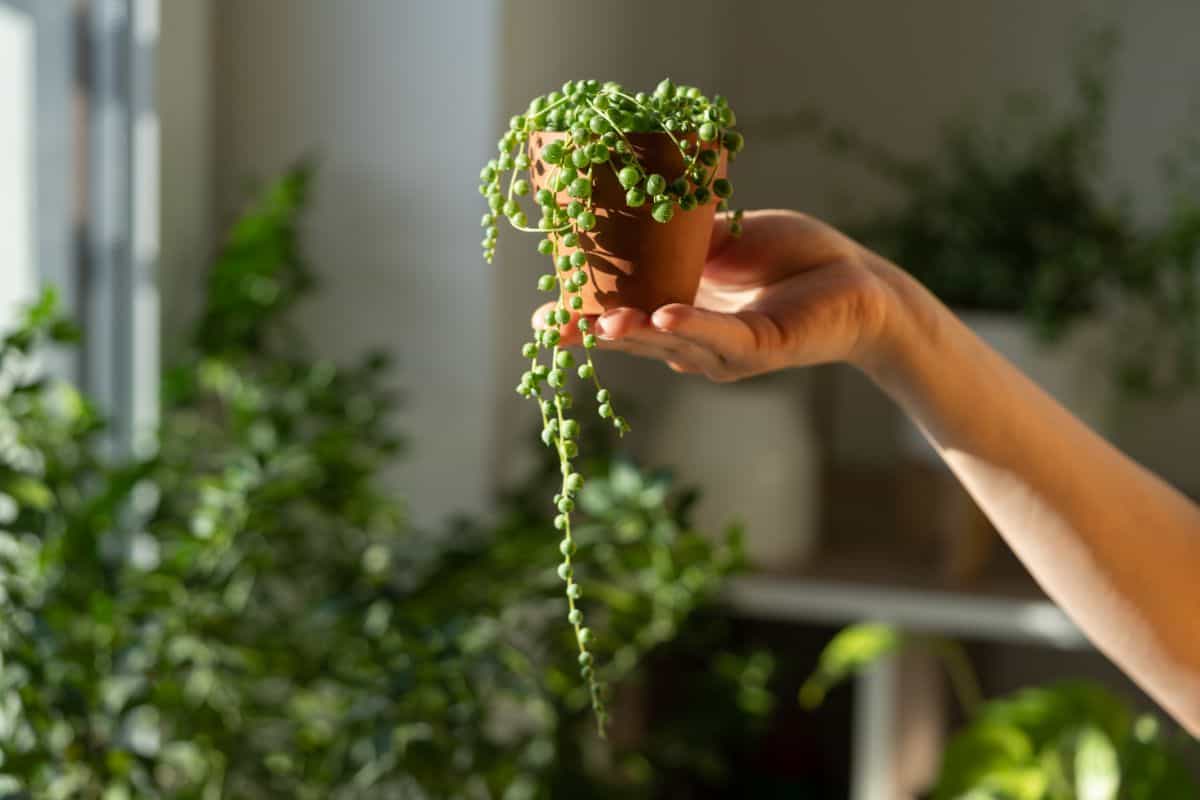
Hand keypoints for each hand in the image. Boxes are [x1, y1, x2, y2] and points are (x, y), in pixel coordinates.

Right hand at [534, 209, 898, 380]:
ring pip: (671, 344)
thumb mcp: (725, 240)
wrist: (859, 281)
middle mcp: (697, 342)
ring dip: (635, 335)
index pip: (626, 319)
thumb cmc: (795, 259)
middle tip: (553, 326)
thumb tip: (637, 221)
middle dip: (595, 334)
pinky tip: (663, 317)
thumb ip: (684, 240)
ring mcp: (727, 352)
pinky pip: (721, 338)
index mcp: (684, 314)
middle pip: (637, 341)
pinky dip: (692, 327)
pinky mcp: (760, 349)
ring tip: (600, 324)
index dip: (585, 320)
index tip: (544, 317)